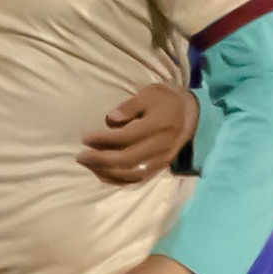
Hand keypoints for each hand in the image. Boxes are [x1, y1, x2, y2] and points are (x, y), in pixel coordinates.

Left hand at [78, 78, 197, 185]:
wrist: (191, 114)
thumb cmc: (165, 100)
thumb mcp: (149, 93)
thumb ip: (130, 106)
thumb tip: (111, 119)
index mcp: (157, 126)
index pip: (127, 137)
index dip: (104, 139)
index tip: (85, 137)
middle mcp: (160, 146)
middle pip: (128, 160)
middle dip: (101, 160)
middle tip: (81, 156)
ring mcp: (162, 159)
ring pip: (133, 174)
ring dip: (108, 173)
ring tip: (89, 165)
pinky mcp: (161, 167)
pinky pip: (139, 179)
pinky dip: (120, 180)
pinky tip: (103, 174)